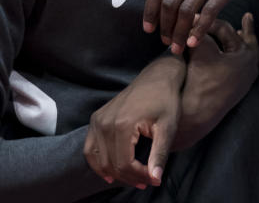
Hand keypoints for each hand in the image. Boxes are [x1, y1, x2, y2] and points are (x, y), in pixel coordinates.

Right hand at [84, 56, 185, 188]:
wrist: (158, 77)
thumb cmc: (166, 101)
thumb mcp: (168, 128)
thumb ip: (159, 154)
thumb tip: (155, 179)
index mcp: (122, 124)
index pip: (124, 164)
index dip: (138, 176)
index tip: (153, 179)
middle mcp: (105, 122)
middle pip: (110, 163)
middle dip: (128, 177)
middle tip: (145, 181)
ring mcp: (97, 120)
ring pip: (97, 159)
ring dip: (113, 172)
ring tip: (132, 178)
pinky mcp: (96, 118)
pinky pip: (90, 147)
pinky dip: (98, 162)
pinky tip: (111, 171)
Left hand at [143, 0, 258, 53]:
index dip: (150, 12)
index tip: (148, 29)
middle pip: (171, 1)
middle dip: (165, 27)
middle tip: (166, 42)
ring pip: (188, 9)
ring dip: (180, 33)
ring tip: (179, 47)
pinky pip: (210, 11)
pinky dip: (200, 29)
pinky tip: (195, 40)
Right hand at [174, 13, 258, 149]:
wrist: (193, 116)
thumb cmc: (198, 81)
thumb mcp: (199, 51)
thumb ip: (202, 32)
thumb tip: (198, 19)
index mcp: (246, 55)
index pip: (226, 29)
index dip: (209, 21)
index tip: (201, 15)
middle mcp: (251, 68)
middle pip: (245, 41)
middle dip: (243, 29)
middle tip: (248, 16)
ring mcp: (245, 80)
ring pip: (244, 54)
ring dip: (238, 43)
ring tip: (240, 32)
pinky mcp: (237, 90)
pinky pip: (239, 67)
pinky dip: (234, 57)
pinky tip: (228, 54)